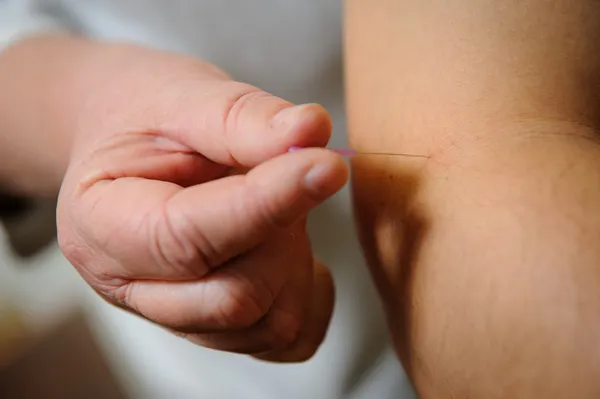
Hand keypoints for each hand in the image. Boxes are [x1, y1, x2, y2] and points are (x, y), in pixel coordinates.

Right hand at [56, 43, 347, 361]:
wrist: (132, 138)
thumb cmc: (147, 115)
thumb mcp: (185, 96)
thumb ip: (244, 117)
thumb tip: (311, 131)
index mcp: (102, 224)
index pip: (189, 238)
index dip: (268, 205)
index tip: (326, 165)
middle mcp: (133, 284)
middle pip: (232, 299)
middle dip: (282, 235)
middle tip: (286, 175)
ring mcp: (176, 314)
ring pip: (267, 326)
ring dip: (295, 264)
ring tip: (281, 209)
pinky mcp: (217, 325)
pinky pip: (286, 341)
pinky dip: (307, 296)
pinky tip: (294, 250)